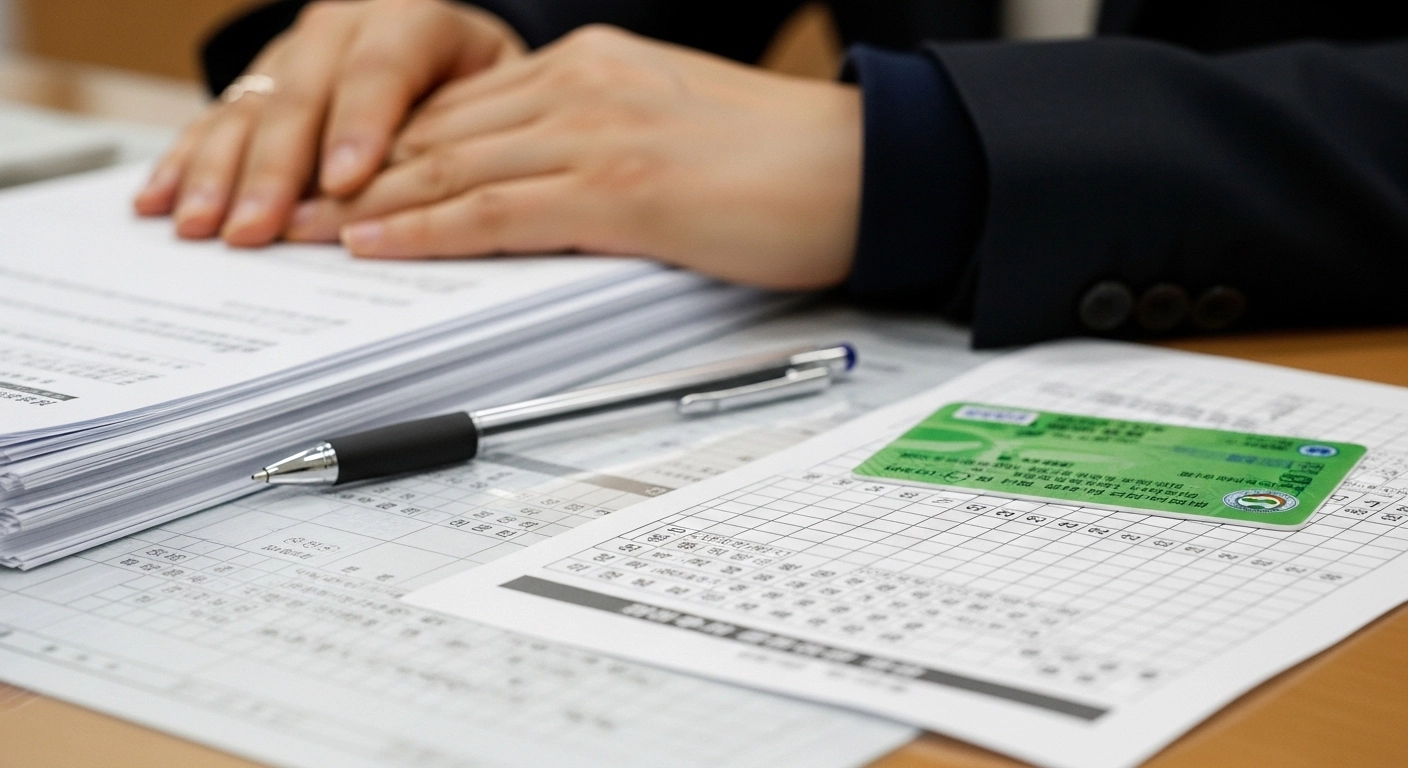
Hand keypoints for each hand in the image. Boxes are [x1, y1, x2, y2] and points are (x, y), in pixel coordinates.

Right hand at [133, 0, 523, 246]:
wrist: (451, 49)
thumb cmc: (485, 86)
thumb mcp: (497, 98)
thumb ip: (471, 132)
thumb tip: (448, 202)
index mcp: (415, 17)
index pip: (382, 70)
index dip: (361, 128)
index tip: (345, 184)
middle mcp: (345, 26)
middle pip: (303, 95)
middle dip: (275, 171)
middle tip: (255, 229)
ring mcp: (295, 50)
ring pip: (252, 108)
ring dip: (220, 174)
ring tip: (201, 227)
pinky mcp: (263, 80)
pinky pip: (218, 118)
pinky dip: (187, 162)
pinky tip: (160, 197)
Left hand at [289, 26, 861, 289]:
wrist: (861, 167)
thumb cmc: (778, 163)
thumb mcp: (667, 132)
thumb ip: (594, 148)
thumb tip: (536, 195)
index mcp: (592, 67)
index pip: (462, 112)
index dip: (384, 150)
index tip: (327, 180)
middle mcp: (583, 85)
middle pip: (439, 135)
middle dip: (350, 176)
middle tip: (280, 208)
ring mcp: (599, 131)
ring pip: (451, 166)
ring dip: (365, 204)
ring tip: (298, 233)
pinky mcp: (623, 186)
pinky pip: (500, 207)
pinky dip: (428, 227)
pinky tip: (375, 241)